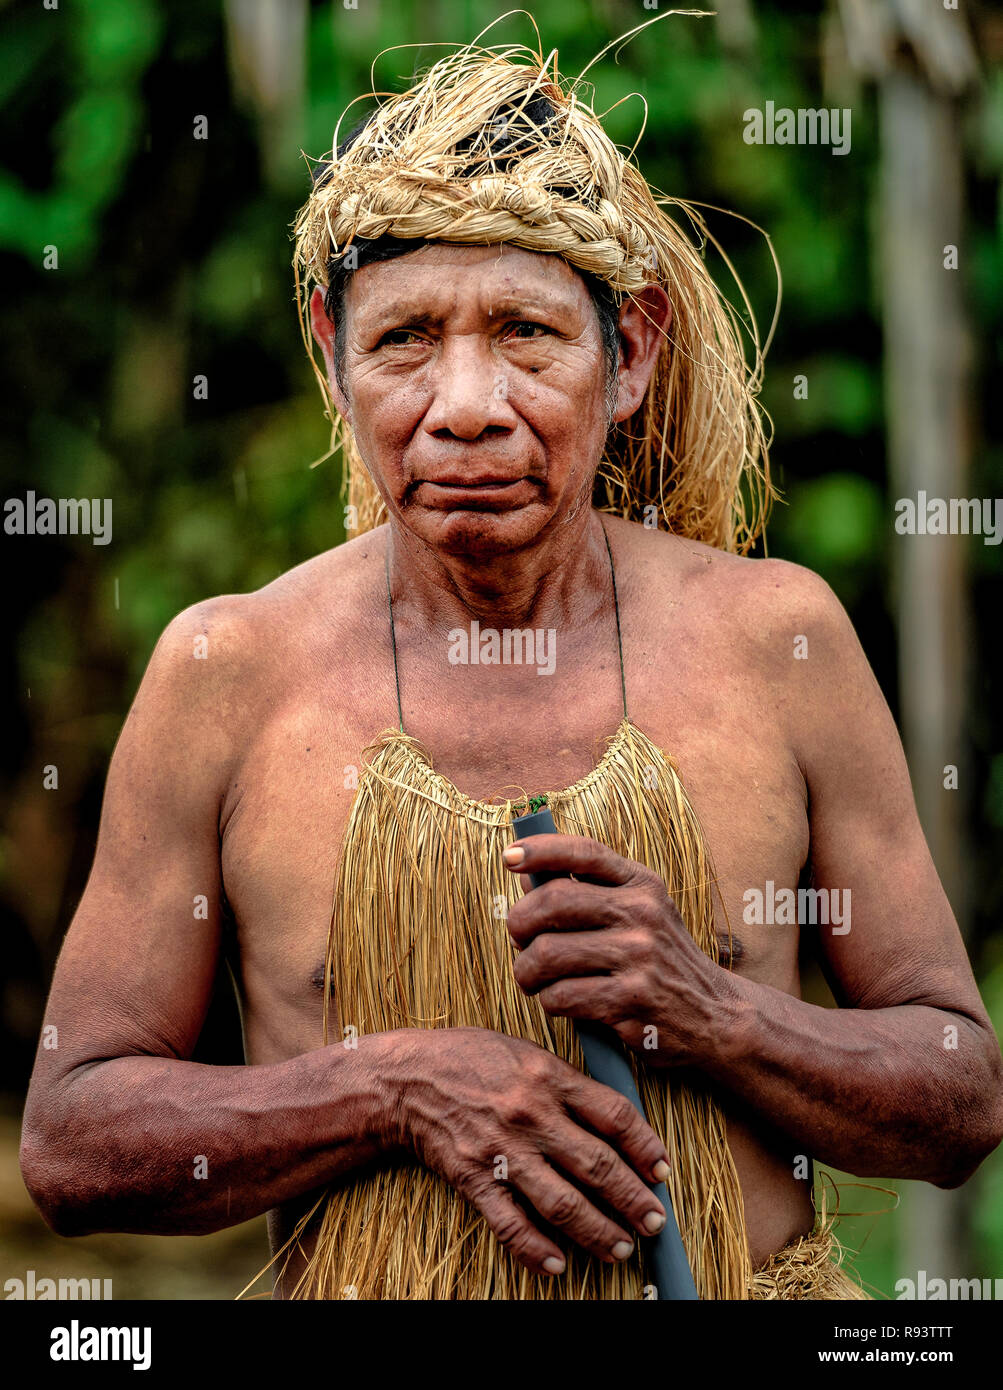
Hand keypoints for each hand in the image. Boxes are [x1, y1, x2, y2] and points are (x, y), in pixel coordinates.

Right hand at [390, 1026, 669, 1277]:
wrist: (408, 1077)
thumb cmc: (471, 1059)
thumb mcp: (526, 1053)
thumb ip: (569, 1082)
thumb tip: (614, 1118)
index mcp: (549, 1078)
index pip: (613, 1116)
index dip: (645, 1147)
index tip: (663, 1171)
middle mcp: (531, 1115)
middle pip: (596, 1165)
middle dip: (632, 1199)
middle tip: (655, 1222)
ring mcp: (503, 1150)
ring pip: (562, 1202)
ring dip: (596, 1230)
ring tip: (620, 1248)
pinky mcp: (474, 1177)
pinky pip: (510, 1222)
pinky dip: (535, 1248)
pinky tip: (557, 1265)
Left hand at [503, 833, 727, 1065]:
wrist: (715, 1014)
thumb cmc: (660, 960)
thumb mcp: (639, 913)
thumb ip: (589, 892)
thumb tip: (526, 874)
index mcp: (642, 884)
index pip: (584, 852)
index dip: (541, 850)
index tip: (509, 856)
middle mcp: (642, 913)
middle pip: (552, 901)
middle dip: (518, 924)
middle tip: (517, 941)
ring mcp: (638, 957)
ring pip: (547, 954)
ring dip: (525, 971)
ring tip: (532, 978)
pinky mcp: (630, 1000)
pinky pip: (560, 996)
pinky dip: (548, 1001)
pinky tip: (559, 1001)